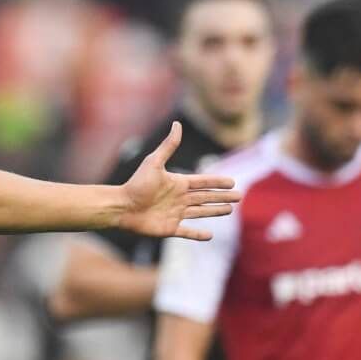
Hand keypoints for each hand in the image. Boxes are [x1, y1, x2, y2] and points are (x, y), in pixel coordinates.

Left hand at [119, 122, 241, 241]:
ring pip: (201, 212)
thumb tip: (177, 123)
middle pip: (206, 197)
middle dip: (222, 197)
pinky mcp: (169, 229)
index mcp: (178, 183)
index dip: (218, 182)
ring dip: (215, 211)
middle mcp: (178, 198)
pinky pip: (187, 232)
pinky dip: (198, 234)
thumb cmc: (136, 184)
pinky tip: (209, 235)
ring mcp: (175, 214)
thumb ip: (168, 146)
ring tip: (230, 210)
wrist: (121, 207)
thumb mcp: (154, 162)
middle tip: (239, 197)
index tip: (232, 182)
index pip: (203, 182)